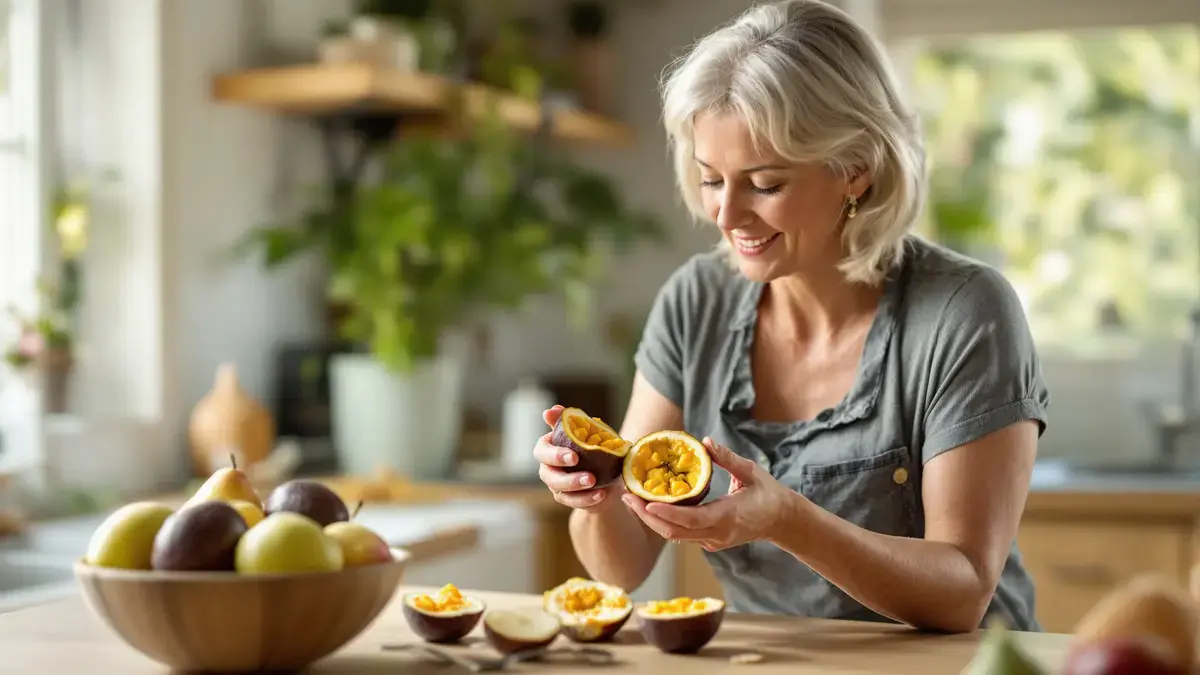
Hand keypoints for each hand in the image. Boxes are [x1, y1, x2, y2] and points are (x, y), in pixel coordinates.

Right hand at [534, 405, 625, 511]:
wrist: (609, 474)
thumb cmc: (594, 448)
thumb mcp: (589, 432)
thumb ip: (570, 421)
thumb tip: (552, 409)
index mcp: (550, 447)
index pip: (542, 450)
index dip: (554, 454)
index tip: (573, 456)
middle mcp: (548, 467)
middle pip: (547, 473)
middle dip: (565, 475)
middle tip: (584, 471)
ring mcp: (555, 485)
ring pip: (558, 489)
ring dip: (575, 485)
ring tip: (594, 481)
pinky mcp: (566, 499)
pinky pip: (572, 502)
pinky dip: (586, 499)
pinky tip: (601, 494)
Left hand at [622, 437, 794, 551]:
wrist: (783, 521)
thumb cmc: (769, 493)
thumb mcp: (751, 472)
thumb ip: (728, 458)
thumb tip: (706, 442)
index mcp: (728, 516)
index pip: (691, 520)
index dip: (666, 513)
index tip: (645, 503)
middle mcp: (717, 534)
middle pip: (674, 532)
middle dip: (647, 517)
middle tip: (626, 497)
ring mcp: (713, 541)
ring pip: (675, 535)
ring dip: (652, 520)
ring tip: (632, 500)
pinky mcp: (710, 541)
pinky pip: (683, 534)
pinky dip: (665, 522)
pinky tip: (650, 506)